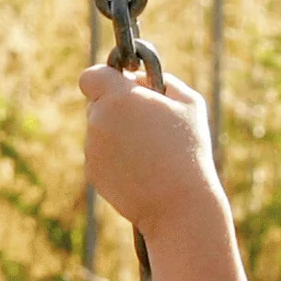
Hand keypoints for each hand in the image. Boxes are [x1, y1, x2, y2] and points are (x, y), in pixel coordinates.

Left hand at [79, 61, 226, 238]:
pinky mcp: (92, 172)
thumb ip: (162, 81)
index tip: (121, 86)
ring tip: (150, 152)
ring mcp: (92, 148)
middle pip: (96, 104)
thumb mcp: (189, 104)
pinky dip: (116, 159)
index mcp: (119, 97)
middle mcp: (98, 120)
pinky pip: (101, 156)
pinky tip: (142, 169)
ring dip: (118, 135)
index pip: (91, 77)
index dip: (105, 79)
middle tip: (147, 123)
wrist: (178, 203)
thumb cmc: (189, 150)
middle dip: (116, 109)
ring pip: (99, 131)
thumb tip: (138, 78)